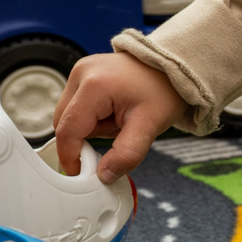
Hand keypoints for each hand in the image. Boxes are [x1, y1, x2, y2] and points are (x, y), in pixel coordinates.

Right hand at [52, 52, 187, 181]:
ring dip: (91, 127)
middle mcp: (82, 73)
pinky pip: (78, 106)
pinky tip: (115, 110)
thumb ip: (126, 154)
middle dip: (88, 136)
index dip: (71, 157)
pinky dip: (93, 116)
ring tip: (120, 117)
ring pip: (70, 117)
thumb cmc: (166, 88)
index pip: (67, 131)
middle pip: (65, 124)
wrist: (176, 67)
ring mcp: (82, 71)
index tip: (81, 173)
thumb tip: (104, 175)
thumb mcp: (150, 125)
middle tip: (119, 130)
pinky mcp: (85, 74)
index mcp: (94, 85)